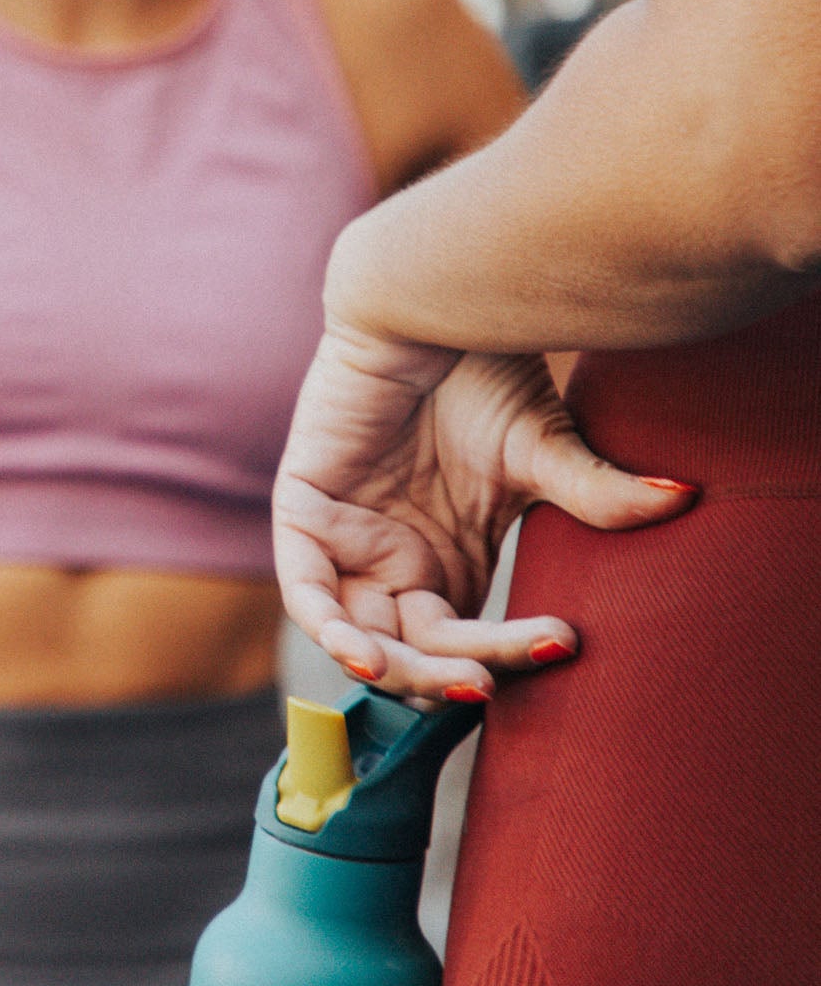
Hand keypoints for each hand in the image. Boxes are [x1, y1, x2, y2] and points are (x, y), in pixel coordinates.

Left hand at [272, 321, 695, 701]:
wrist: (426, 299)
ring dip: (400, 670)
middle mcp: (396, 567)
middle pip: (417, 650)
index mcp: (447, 566)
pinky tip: (367, 657)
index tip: (563, 644)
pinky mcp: (303, 513)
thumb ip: (594, 493)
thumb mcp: (541, 448)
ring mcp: (347, 544)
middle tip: (489, 686)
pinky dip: (332, 628)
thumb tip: (682, 501)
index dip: (507, 654)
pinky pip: (306, 592)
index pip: (468, 641)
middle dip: (452, 676)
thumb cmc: (480, 369)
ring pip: (363, 635)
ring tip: (451, 683)